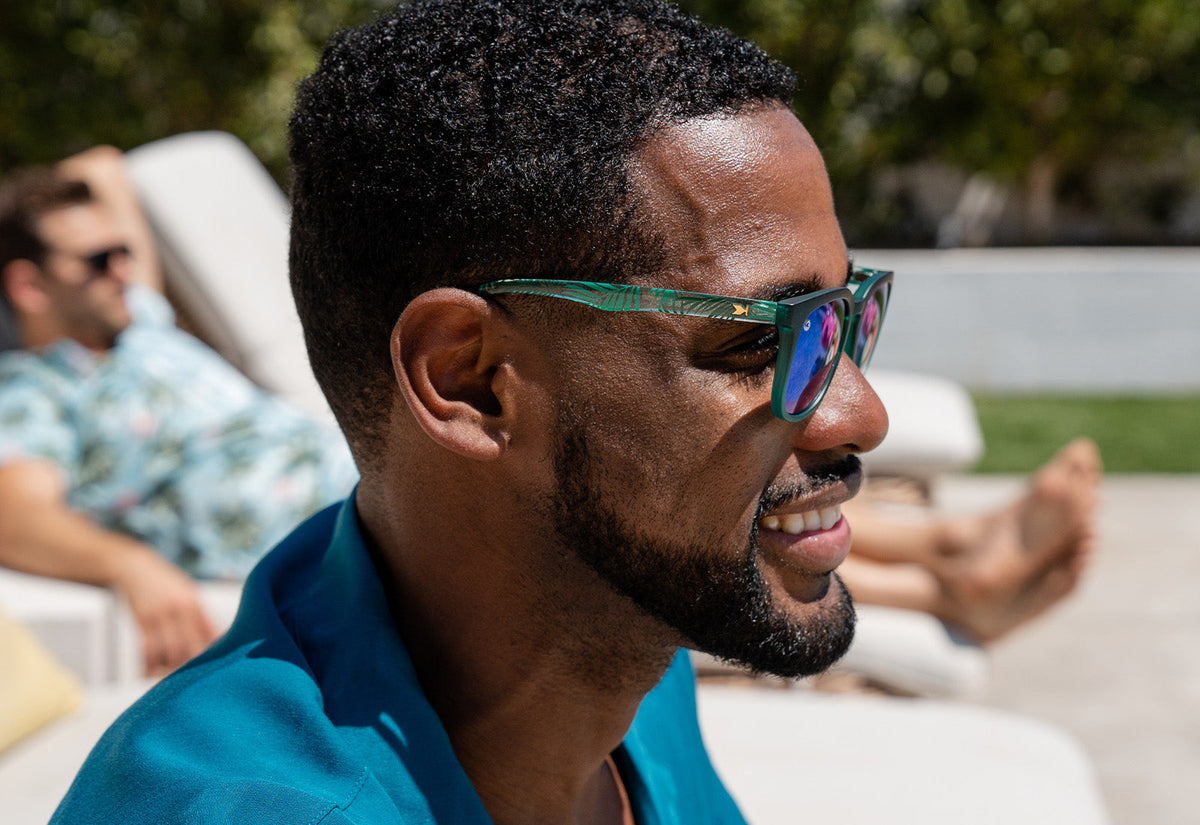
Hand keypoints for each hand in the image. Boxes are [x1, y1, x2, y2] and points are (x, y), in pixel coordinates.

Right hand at [112, 551, 218, 676]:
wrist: (133, 566)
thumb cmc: (164, 582)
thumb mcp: (186, 592)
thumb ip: (199, 615)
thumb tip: (216, 639)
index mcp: (195, 602)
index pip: (211, 632)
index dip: (215, 653)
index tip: (217, 669)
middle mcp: (180, 608)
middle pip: (191, 646)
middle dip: (193, 667)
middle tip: (194, 683)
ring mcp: (160, 614)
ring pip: (170, 650)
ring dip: (171, 669)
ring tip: (171, 682)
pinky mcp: (142, 619)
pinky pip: (147, 648)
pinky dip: (149, 664)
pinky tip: (148, 673)